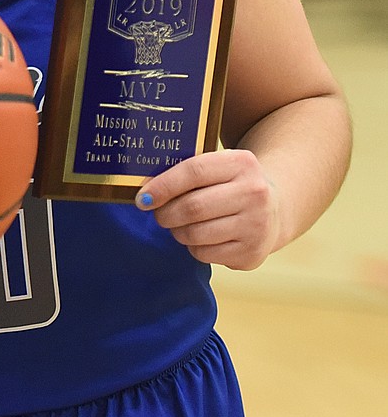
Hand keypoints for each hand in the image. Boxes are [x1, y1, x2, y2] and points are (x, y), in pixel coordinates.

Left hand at [136, 150, 282, 270]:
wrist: (274, 210)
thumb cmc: (230, 185)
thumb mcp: (217, 167)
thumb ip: (185, 172)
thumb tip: (145, 190)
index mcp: (241, 163)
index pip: (193, 171)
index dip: (163, 186)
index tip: (143, 197)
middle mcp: (254, 193)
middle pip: (192, 207)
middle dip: (165, 213)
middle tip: (158, 214)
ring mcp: (257, 225)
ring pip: (196, 234)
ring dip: (178, 231)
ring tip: (180, 225)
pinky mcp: (252, 253)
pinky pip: (205, 253)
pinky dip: (194, 247)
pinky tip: (201, 237)